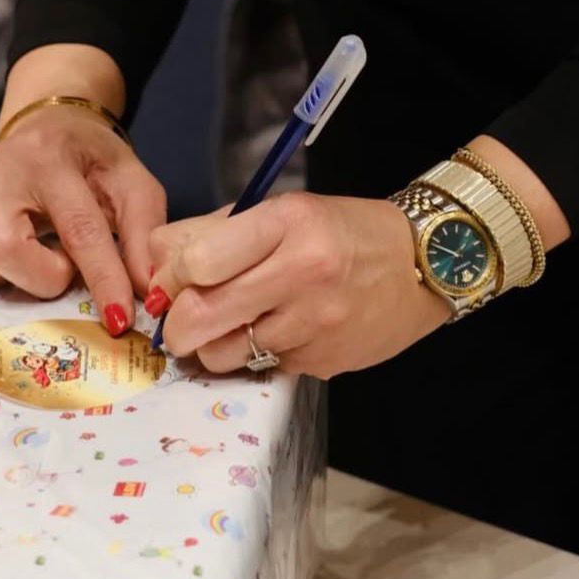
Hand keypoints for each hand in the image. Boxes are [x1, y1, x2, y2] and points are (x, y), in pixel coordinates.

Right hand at [0, 105, 164, 335]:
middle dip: (36, 276)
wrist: (49, 125)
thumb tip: (146, 296)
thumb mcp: (133, 185)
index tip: (118, 319)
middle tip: (57, 269)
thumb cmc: (92, 162)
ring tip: (20, 261)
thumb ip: (142, 237)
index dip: (101, 280)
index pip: (79, 230)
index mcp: (50, 161)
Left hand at [145, 193, 451, 378]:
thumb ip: (213, 232)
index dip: (170, 278)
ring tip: (228, 328)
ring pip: (222, 354)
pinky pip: (260, 368)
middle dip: (175, 327)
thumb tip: (154, 264)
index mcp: (287, 224)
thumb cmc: (342, 231)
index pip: (198, 261)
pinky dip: (253, 357)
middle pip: (200, 316)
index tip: (171, 282)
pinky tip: (274, 334)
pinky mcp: (322, 362)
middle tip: (178, 324)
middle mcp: (301, 273)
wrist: (424, 264)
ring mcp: (314, 324)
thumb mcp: (282, 210)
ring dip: (210, 347)